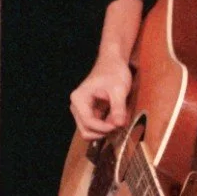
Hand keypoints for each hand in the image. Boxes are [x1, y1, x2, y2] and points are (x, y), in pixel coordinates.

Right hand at [70, 0, 143, 138]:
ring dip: (105, 131)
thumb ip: (118, 108)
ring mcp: (82, 110)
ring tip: (119, 121)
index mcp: (79, 99)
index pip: (88, 122)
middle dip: (103, 132)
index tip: (118, 125)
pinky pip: (96, 126)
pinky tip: (117, 119)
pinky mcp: (90, 112)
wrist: (113, 63)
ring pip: (90, 131)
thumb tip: (119, 124)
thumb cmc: (114, 72)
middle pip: (86, 131)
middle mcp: (77, 106)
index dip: (104, 128)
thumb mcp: (119, 90)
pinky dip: (106, 127)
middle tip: (119, 125)